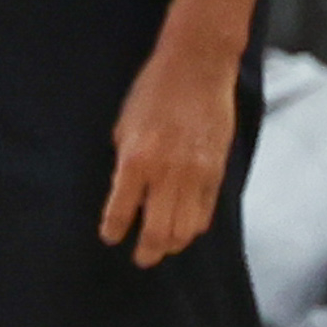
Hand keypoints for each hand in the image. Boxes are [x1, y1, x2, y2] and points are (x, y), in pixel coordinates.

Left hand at [101, 32, 238, 265]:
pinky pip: (205, 212)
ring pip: (186, 229)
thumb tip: (124, 190)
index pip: (122, 209)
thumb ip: (125, 160)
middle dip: (147, 249)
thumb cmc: (153, 90)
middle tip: (139, 258)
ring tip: (160, 247)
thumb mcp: (124, 124)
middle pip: (158, 230)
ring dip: (172, 244)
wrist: (196, 69)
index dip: (114, 229)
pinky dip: (193, 227)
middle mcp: (167, 173)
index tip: (109, 238)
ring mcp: (196, 175)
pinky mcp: (217, 172)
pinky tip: (183, 230)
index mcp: (136, 158)